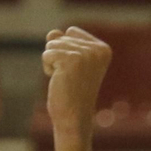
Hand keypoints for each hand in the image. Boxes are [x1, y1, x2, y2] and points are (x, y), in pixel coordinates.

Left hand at [43, 27, 111, 141]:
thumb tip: (52, 33)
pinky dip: (48, 68)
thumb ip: (62, 42)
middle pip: (62, 36)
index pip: (72, 32)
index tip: (76, 71)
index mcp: (103, 49)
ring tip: (65, 80)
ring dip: (52, 63)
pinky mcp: (70, 60)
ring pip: (52, 44)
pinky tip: (59, 81)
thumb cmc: (72, 93)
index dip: (66, 51)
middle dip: (59, 57)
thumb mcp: (70, 63)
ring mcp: (84, 54)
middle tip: (70, 78)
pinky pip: (47, 54)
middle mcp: (97, 50)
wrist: (74, 118)